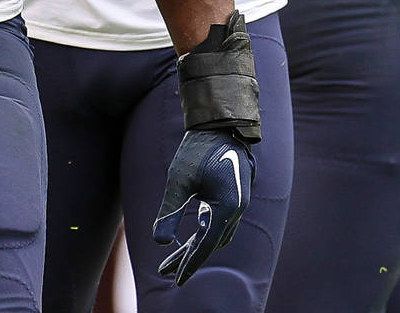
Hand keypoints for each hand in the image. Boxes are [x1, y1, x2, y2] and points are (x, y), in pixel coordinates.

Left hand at [153, 11, 259, 283]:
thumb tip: (160, 242)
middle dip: (188, 258)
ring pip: (216, 233)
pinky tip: (190, 231)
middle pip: (211, 243)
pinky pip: (219, 220)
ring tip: (173, 255)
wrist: (221, 120)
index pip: (205, 246)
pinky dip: (204, 230)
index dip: (189, 264)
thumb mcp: (178, 179)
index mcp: (227, 208)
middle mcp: (237, 208)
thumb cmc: (198, 147)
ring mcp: (238, 201)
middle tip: (166, 270)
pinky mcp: (234, 193)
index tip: (174, 279)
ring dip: (196, 245)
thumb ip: (170, 211)